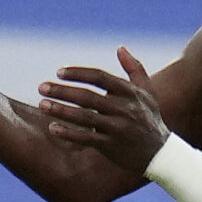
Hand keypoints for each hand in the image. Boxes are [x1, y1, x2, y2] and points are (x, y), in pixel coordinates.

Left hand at [37, 47, 168, 171]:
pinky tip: (52, 127)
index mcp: (130, 92)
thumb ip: (135, 69)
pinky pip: (86, 138)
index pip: (99, 77)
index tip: (59, 72)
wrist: (160, 154)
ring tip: (42, 105)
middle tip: (41, 87)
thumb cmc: (150, 119)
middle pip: (87, 96)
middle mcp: (124, 108)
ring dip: (60, 110)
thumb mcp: (147, 92)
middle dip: (62, 91)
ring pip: (84, 117)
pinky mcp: (112, 146)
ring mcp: (118, 128)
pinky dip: (69, 133)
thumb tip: (120, 48)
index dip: (78, 73)